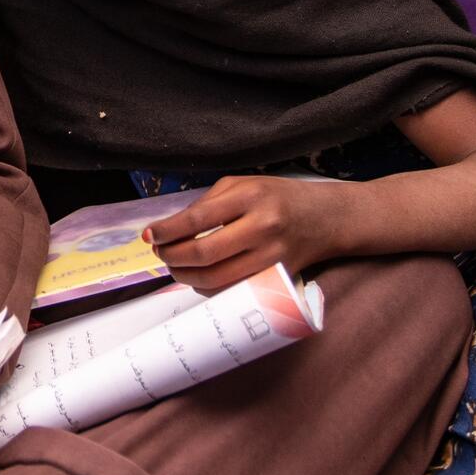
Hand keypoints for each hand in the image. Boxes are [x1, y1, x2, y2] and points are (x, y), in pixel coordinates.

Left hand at [144, 175, 341, 289]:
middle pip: (204, 254)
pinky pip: (233, 289)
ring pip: (216, 279)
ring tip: (175, 265)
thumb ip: (208, 204)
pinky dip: (208, 287)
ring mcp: (271, 256)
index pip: (197, 219)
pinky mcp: (276, 277)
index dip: (167, 231)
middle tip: (160, 253)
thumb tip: (171, 228)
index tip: (149, 235)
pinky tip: (198, 276)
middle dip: (172, 257)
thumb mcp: (242, 185)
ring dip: (186, 276)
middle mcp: (262, 227)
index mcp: (250, 197)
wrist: (326, 218)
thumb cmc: (278, 197)